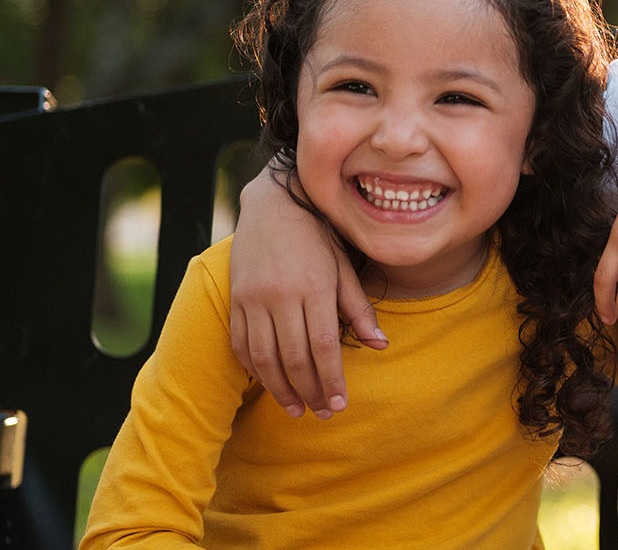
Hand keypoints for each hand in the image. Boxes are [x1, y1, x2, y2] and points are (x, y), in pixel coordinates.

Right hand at [228, 168, 385, 417]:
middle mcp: (282, 294)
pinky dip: (255, 369)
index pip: (324, 346)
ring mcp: (254, 297)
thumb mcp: (343, 268)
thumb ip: (359, 309)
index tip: (339, 405)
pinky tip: (269, 383)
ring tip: (296, 409)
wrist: (274, 204)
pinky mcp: (236, 298)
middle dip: (310, 391)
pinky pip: (241, 343)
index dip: (331, 380)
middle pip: (294, 357)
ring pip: (265, 357)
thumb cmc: (317, 236)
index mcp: (315, 286)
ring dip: (280, 389)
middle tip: (322, 413)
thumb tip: (381, 346)